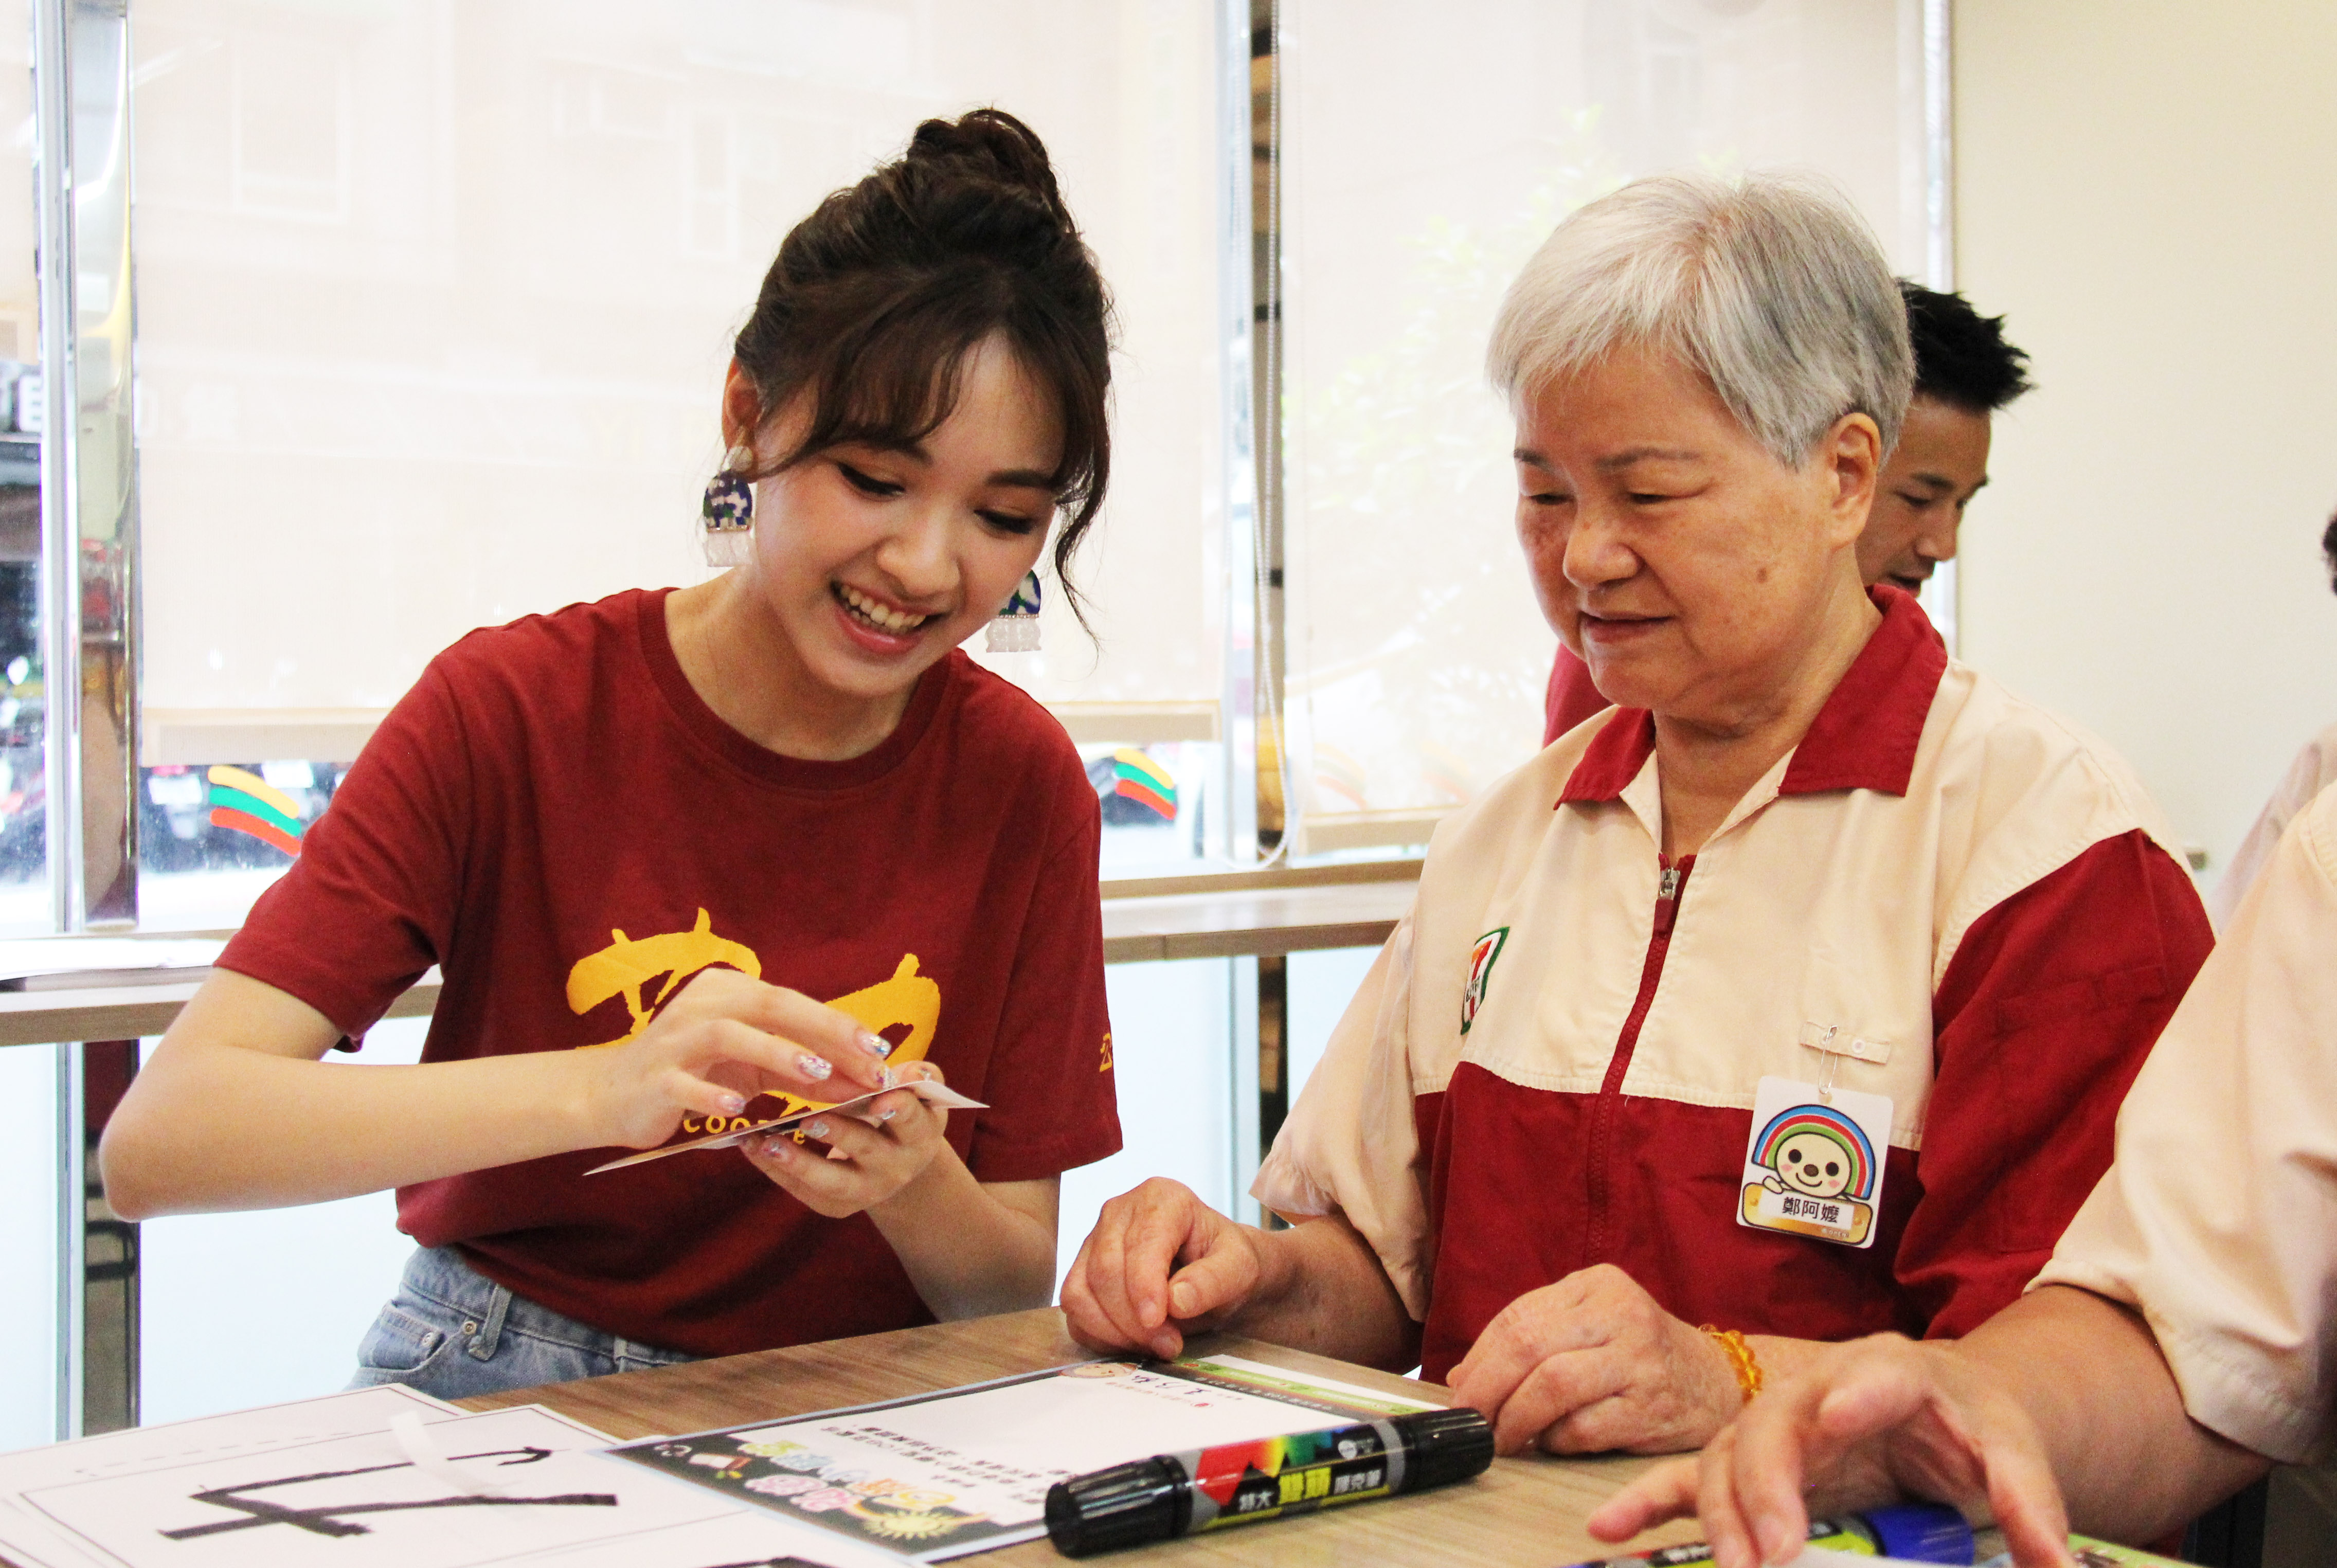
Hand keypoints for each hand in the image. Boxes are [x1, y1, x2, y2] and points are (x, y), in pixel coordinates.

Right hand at [581, 966, 892, 1149]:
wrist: (613, 1095)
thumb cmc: (695, 1075)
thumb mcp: (753, 1071)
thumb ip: (802, 1073)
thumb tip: (862, 1082)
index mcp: (728, 992)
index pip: (791, 1002)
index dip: (838, 1023)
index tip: (881, 1048)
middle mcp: (702, 1005)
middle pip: (768, 1005)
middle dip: (823, 1030)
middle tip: (867, 1056)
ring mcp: (674, 1040)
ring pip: (729, 1036)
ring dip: (775, 1052)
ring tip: (817, 1073)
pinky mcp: (654, 1078)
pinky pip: (684, 1084)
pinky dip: (712, 1095)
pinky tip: (739, 1110)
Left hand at [741, 1061, 952, 1217]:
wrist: (898, 1159)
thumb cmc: (903, 1109)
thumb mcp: (919, 1091)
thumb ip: (920, 1076)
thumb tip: (908, 1072)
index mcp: (920, 1134)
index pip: (912, 1120)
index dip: (899, 1109)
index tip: (880, 1098)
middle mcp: (897, 1168)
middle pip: (868, 1151)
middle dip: (839, 1135)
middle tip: (809, 1120)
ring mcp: (866, 1191)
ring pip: (831, 1182)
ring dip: (798, 1162)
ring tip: (767, 1143)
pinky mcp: (837, 1206)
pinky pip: (804, 1191)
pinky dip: (775, 1170)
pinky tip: (751, 1147)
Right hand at [1059, 1178, 1272, 1359]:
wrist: (1215, 1270)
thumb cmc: (1227, 1261)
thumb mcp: (1240, 1267)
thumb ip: (1213, 1281)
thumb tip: (1176, 1301)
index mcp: (1160, 1198)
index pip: (1139, 1245)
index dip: (1143, 1288)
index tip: (1158, 1324)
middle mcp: (1118, 1211)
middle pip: (1104, 1272)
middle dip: (1132, 1319)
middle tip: (1169, 1345)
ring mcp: (1094, 1240)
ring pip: (1080, 1292)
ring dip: (1114, 1331)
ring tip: (1155, 1345)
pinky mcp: (1082, 1271)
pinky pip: (1073, 1309)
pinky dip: (1098, 1335)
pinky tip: (1133, 1342)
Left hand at [1447, 1263, 1742, 1455]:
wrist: (1721, 1382)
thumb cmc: (1641, 1355)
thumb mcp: (1590, 1328)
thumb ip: (1532, 1341)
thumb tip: (1461, 1376)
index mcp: (1597, 1284)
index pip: (1518, 1317)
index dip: (1478, 1358)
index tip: (1459, 1391)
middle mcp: (1620, 1313)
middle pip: (1527, 1346)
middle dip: (1486, 1389)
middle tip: (1470, 1420)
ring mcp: (1639, 1359)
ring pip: (1551, 1385)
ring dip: (1514, 1419)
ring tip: (1502, 1438)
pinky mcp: (1652, 1407)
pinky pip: (1582, 1427)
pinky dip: (1555, 1440)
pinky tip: (1550, 1442)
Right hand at [1585, 1333, 2074, 1567]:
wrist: (1942, 1406)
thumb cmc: (1971, 1425)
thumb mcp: (2016, 1453)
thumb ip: (2032, 1504)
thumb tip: (2057, 1565)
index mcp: (1893, 1371)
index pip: (1879, 1375)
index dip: (1857, 1393)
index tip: (1838, 1416)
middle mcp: (1819, 1389)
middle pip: (1777, 1423)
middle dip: (1768, 1485)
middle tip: (1775, 1548)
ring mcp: (1775, 1426)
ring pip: (1726, 1456)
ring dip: (1722, 1513)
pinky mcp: (1751, 1462)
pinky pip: (1686, 1477)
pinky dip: (1646, 1500)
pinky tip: (1608, 1529)